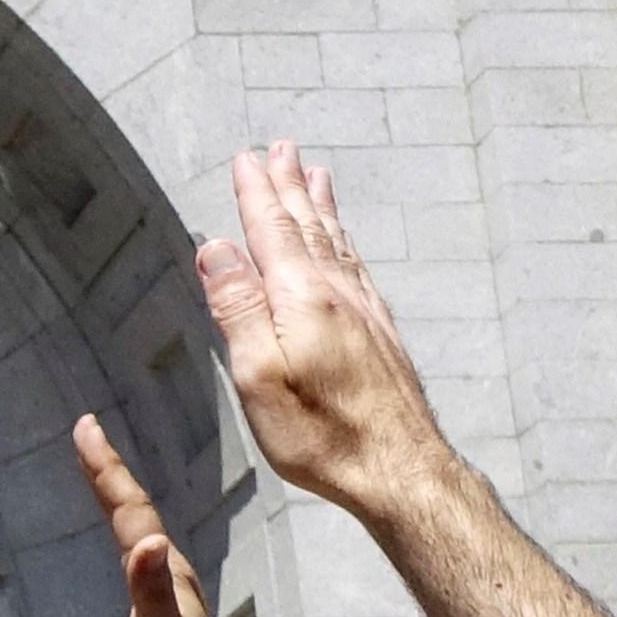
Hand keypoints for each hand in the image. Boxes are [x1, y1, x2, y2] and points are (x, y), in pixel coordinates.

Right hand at [70, 415, 266, 616]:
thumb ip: (153, 592)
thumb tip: (149, 543)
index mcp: (164, 569)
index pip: (130, 509)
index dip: (106, 468)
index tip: (85, 427)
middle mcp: (166, 568)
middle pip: (132, 507)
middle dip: (107, 468)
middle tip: (85, 429)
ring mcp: (164, 585)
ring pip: (135, 524)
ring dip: (114, 492)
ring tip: (96, 466)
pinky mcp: (158, 604)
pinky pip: (135, 549)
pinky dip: (120, 527)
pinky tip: (123, 534)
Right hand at [196, 145, 453, 522]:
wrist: (400, 469)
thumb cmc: (321, 435)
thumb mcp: (258, 376)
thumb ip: (238, 307)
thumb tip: (217, 247)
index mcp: (303, 298)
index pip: (271, 231)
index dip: (255, 193)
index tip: (245, 159)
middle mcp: (339, 294)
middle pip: (308, 226)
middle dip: (289, 185)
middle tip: (281, 147)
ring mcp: (365, 312)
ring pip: (338, 242)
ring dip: (321, 206)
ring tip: (316, 175)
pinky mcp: (380, 335)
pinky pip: (356, 267)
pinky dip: (343, 241)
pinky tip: (344, 244)